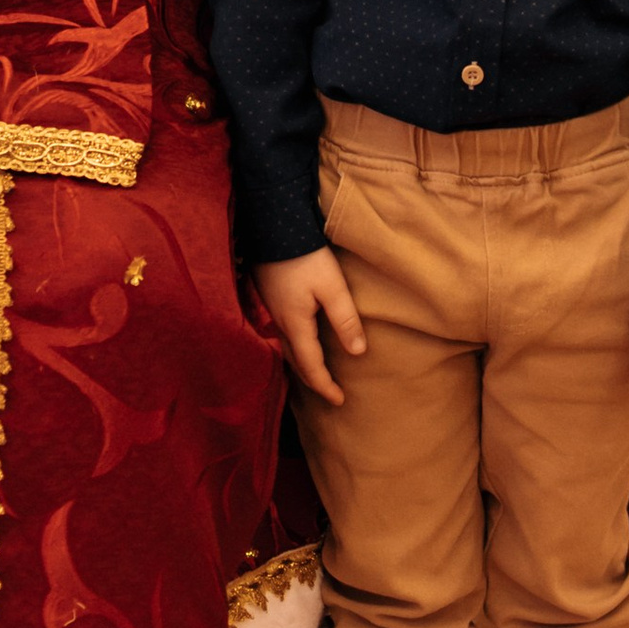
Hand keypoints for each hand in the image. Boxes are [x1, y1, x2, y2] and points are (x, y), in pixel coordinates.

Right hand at [253, 247, 367, 405]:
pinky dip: (294, 348)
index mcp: (296, 325)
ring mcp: (271, 311)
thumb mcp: (332, 287)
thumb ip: (345, 320)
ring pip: (287, 349)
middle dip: (313, 380)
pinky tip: (301, 342)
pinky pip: (283, 335)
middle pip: (296, 361)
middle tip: (329, 393)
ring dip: (302, 365)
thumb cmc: (305, 256)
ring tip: (316, 374)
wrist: (272, 226)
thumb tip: (358, 352)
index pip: (311, 366)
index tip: (339, 401)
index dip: (325, 386)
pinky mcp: (270, 299)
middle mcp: (280, 323)